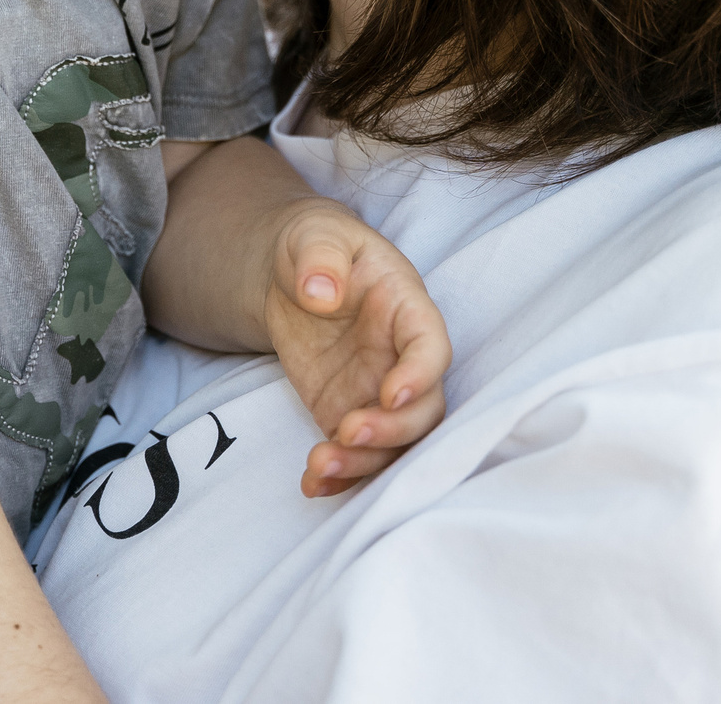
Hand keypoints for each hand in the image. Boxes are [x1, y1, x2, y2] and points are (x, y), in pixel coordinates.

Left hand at [262, 200, 451, 496]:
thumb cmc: (314, 245)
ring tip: (318, 466)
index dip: (420, 375)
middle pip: (424, 408)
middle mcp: (402, 357)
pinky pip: (358, 455)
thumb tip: (321, 290)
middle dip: (393, 430)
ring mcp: (378, 391)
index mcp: (406, 308)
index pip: (431, 346)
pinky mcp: (349, 413)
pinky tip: (312, 486)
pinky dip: (340, 478)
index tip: (389, 393)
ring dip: (365, 463)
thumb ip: (319, 255)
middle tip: (346, 431)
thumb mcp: (313, 234)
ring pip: (396, 442)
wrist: (289, 273)